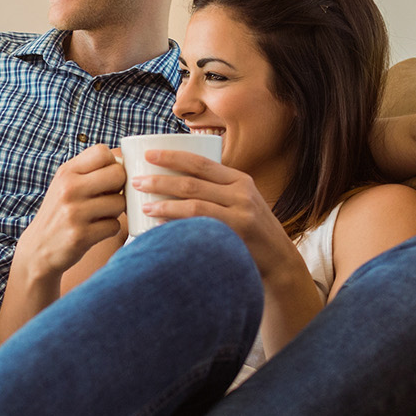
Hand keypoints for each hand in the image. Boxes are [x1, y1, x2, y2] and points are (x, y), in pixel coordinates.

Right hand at [16, 145, 127, 278]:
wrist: (37, 249)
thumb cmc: (59, 214)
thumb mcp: (64, 185)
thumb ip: (89, 172)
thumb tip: (125, 164)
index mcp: (66, 172)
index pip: (102, 151)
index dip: (112, 164)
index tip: (106, 178)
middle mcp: (69, 188)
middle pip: (118, 174)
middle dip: (120, 187)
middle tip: (108, 197)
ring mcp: (75, 212)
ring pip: (120, 202)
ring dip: (115, 212)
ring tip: (99, 216)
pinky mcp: (81, 235)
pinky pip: (115, 226)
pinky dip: (110, 230)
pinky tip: (95, 230)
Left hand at [133, 150, 298, 279]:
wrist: (280, 260)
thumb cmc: (251, 230)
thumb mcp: (241, 202)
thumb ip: (217, 191)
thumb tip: (175, 182)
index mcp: (239, 179)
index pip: (201, 162)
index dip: (173, 156)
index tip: (148, 154)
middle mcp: (242, 192)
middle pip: (192, 182)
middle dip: (160, 180)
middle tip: (136, 181)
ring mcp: (241, 214)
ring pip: (194, 204)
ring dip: (164, 204)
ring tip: (143, 205)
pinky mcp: (237, 234)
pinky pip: (200, 226)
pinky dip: (177, 225)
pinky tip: (159, 226)